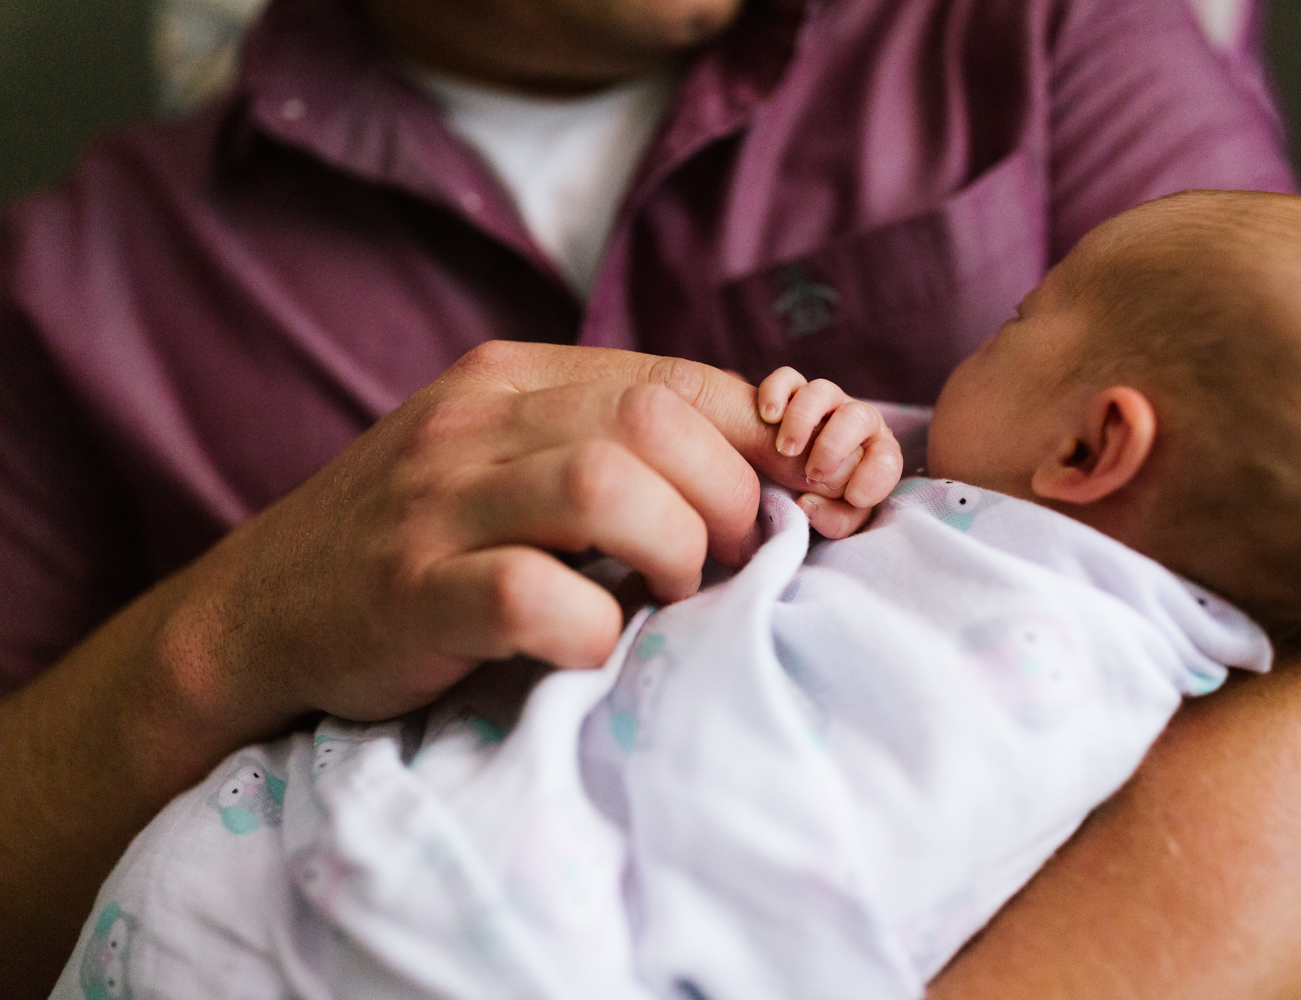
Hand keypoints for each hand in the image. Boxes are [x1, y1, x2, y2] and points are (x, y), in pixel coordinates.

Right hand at [175, 343, 785, 730]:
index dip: (763, 442)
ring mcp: (437, 507)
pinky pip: (532, 596)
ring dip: (673, 552)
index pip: (678, 381)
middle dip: (725, 499)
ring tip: (669, 594)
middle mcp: (474, 425)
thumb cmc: (418, 538)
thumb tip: (765, 465)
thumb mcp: (504, 457)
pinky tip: (589, 644)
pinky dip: (591, 628)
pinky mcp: (411, 595)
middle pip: (654, 424)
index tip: (795, 500)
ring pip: (605, 487)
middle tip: (721, 560)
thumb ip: (607, 444)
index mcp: (512, 377)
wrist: (261, 609)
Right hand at [757, 366, 902, 536]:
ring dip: (802, 420)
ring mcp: (824, 402)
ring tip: (786, 450)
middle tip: (814, 473)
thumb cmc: (822, 497)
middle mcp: (855, 421)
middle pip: (858, 416)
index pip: (889, 457)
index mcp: (876, 451)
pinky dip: (777, 393)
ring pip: (822, 392)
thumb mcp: (836, 517)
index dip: (875, 476)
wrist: (784, 475)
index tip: (853, 496)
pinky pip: (786, 379)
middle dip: (835, 446)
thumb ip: (834, 519)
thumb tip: (807, 503)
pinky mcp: (792, 390)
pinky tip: (769, 417)